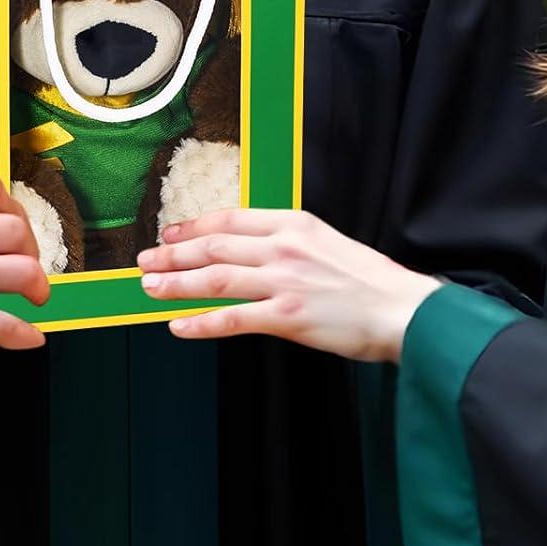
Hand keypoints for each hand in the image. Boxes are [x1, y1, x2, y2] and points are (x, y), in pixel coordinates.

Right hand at [0, 169, 49, 361]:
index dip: (7, 201)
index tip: (7, 216)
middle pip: (17, 230)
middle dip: (27, 244)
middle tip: (24, 257)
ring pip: (25, 273)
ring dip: (37, 285)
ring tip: (37, 295)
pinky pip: (10, 327)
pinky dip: (24, 335)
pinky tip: (31, 337)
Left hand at [137, 208, 439, 362]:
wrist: (401, 309)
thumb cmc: (367, 280)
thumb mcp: (324, 242)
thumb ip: (286, 242)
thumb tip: (248, 249)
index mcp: (292, 224)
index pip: (229, 219)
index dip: (193, 226)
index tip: (169, 232)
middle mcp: (282, 247)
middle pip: (214, 247)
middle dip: (173, 253)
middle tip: (145, 259)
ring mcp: (283, 282)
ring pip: (215, 279)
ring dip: (176, 283)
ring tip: (149, 287)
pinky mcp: (287, 317)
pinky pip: (233, 319)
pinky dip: (201, 323)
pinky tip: (179, 326)